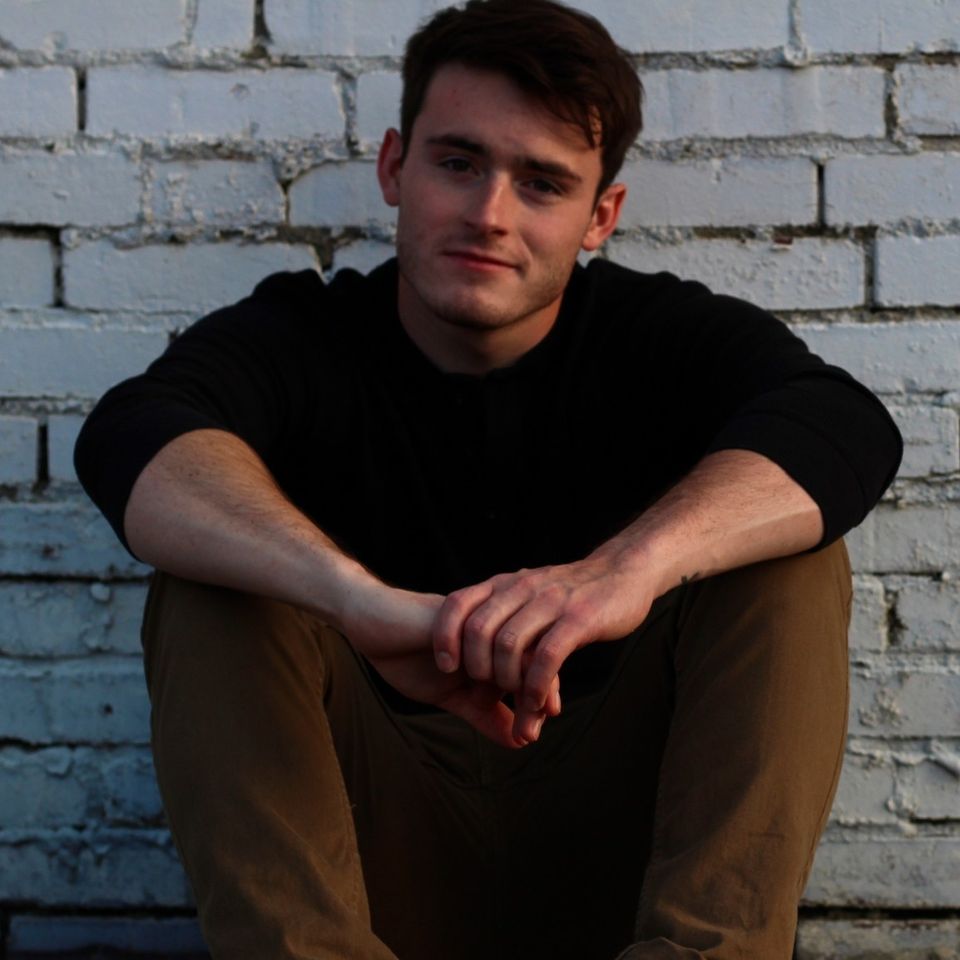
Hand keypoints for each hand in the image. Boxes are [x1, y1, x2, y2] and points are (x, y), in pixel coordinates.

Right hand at [340, 579, 558, 748]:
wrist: (371, 625)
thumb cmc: (411, 658)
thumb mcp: (454, 696)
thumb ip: (487, 715)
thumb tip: (521, 742)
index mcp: (500, 650)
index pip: (538, 672)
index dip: (540, 704)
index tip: (530, 735)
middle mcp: (496, 631)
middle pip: (535, 660)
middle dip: (533, 700)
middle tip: (526, 732)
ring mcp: (478, 618)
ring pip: (512, 647)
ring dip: (503, 680)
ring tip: (483, 702)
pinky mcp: (456, 609)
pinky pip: (477, 631)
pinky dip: (470, 655)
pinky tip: (449, 669)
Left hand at [431, 555, 655, 728]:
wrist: (623, 573)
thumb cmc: (571, 595)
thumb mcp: (529, 598)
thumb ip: (504, 624)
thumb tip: (475, 665)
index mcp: (505, 583)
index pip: (458, 604)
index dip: (445, 637)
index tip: (446, 668)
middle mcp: (522, 588)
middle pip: (479, 629)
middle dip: (477, 669)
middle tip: (487, 693)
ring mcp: (551, 602)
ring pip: (510, 644)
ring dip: (507, 682)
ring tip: (516, 701)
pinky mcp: (579, 619)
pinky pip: (547, 656)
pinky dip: (537, 686)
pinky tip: (539, 703)